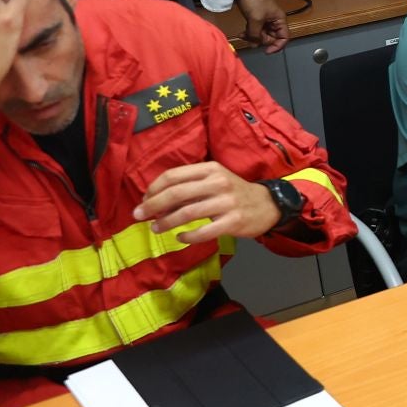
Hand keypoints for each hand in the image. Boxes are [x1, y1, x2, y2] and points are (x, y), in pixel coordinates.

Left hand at [135, 162, 283, 242]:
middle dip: (152, 205)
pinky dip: (188, 236)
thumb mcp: (215, 180)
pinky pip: (204, 231)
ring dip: (166, 222)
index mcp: (210, 169)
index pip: (173, 176)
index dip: (154, 188)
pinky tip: (180, 238)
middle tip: (138, 215)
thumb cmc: (234, 192)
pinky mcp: (233, 222)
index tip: (144, 200)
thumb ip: (190, 185)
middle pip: (176, 193)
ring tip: (156, 228)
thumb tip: (157, 199)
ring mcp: (227, 203)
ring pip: (187, 212)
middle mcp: (218, 183)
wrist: (268, 205)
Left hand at [237, 0, 288, 54]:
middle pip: (271, 38)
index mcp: (279, 20)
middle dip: (260, 41)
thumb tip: (254, 45)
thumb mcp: (256, 19)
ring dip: (252, 37)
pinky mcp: (256, 18)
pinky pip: (255, 30)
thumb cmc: (254, 1)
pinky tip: (242, 33)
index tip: (266, 51)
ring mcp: (265, 20)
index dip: (277, 46)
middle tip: (250, 40)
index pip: (284, 38)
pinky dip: (249, 33)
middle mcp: (274, 22)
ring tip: (243, 35)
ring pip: (261, 35)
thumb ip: (256, 34)